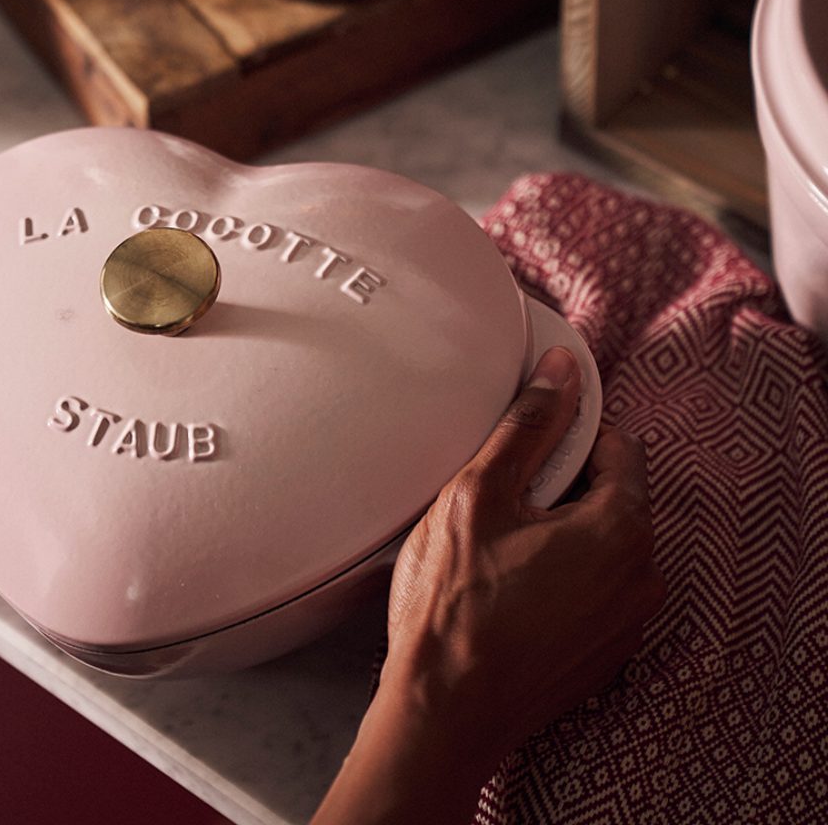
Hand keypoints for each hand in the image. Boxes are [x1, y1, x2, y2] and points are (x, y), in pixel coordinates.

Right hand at [312, 347, 665, 824]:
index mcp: (623, 531)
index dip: (569, 429)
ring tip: (494, 540)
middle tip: (498, 493)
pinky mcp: (601, 652)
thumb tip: (562, 372)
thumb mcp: (480, 494)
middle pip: (610, 494)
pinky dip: (556, 570)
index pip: (617, 445)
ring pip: (598, 541)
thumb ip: (528, 425)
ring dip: (556, 526)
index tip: (526, 437)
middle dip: (559, 481)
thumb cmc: (455, 604)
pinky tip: (503, 582)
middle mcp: (641, 579)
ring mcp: (625, 622)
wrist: (443, 712)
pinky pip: (589, 585)